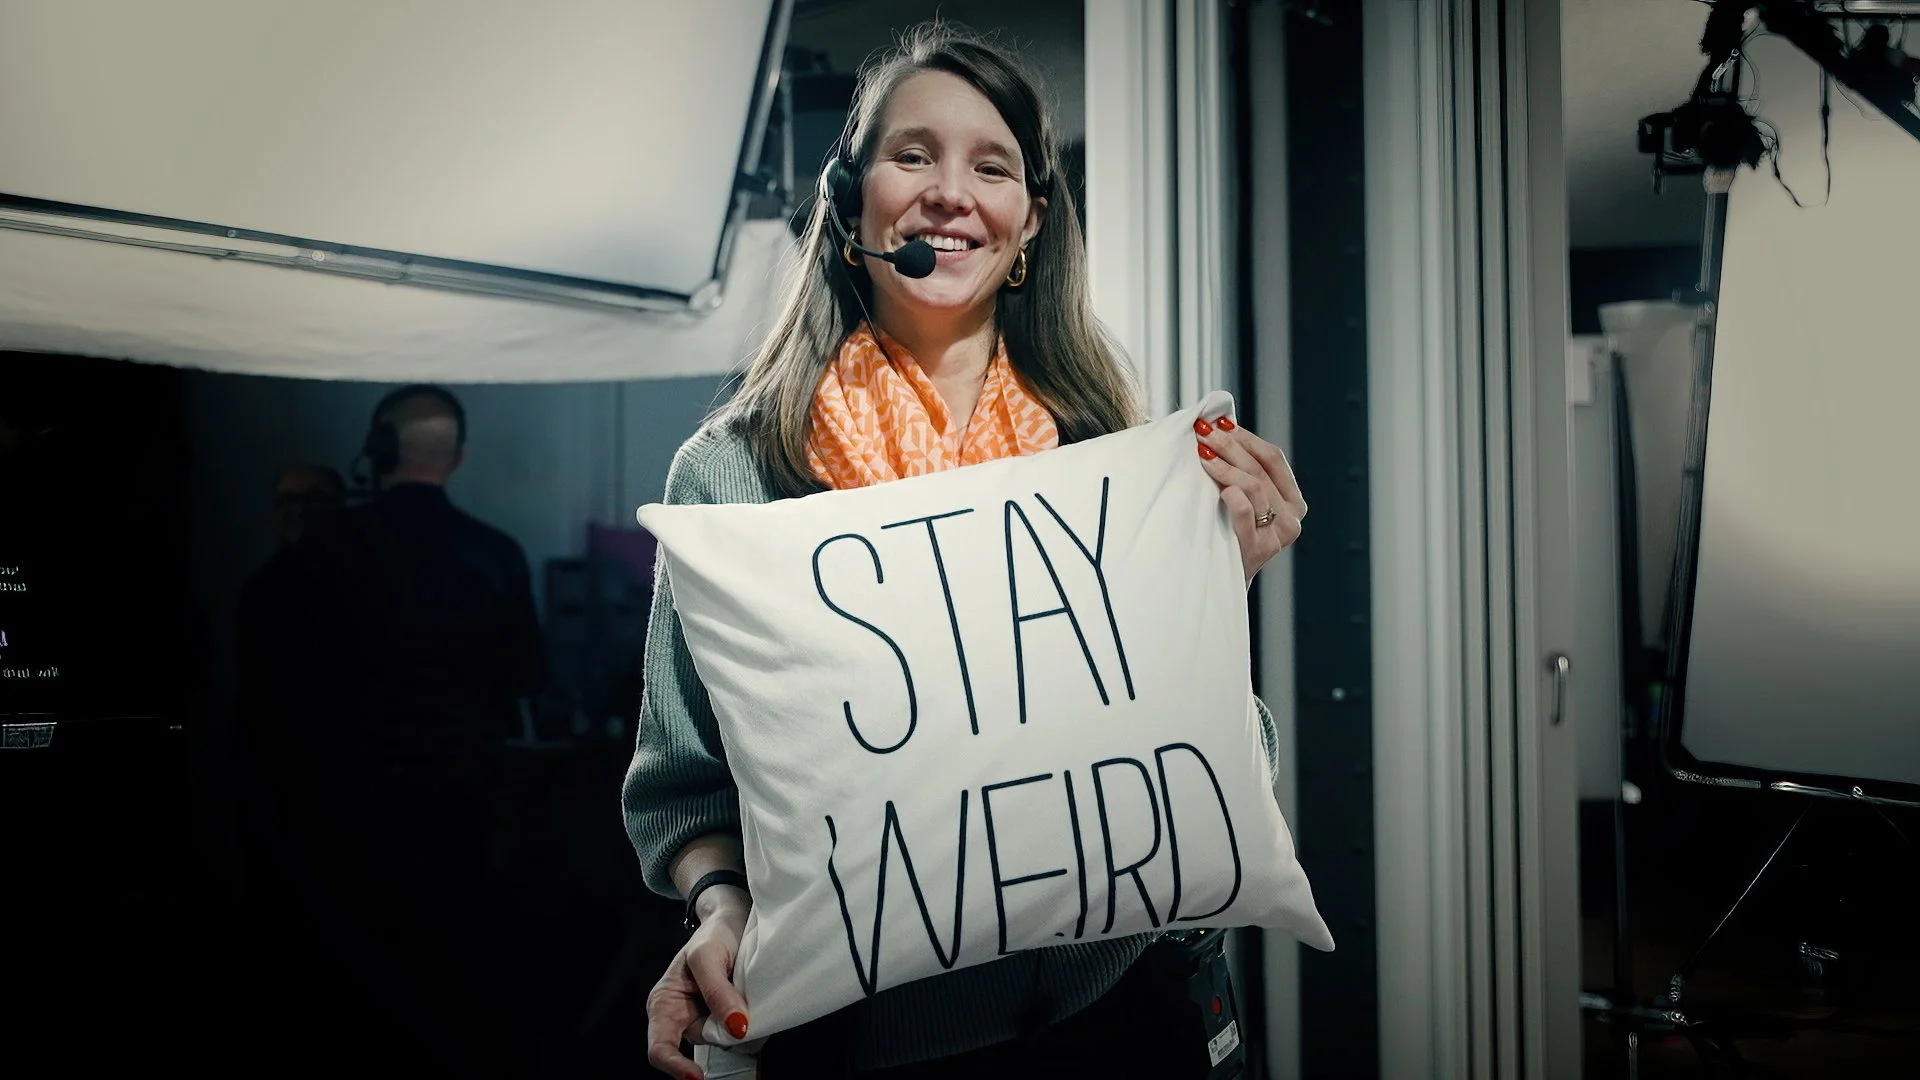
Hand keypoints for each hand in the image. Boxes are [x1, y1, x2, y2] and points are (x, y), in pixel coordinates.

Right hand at [645, 888, 753, 1079]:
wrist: (735, 921)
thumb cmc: (713, 935)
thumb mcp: (708, 956)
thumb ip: (717, 992)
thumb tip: (736, 1029)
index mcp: (665, 1005)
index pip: (660, 1049)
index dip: (675, 1067)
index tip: (696, 1076)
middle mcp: (685, 1019)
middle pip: (705, 1043)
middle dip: (727, 1029)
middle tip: (744, 997)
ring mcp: (710, 1022)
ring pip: (730, 1041)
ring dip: (746, 1023)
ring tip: (747, 987)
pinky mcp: (732, 1022)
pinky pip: (747, 1035)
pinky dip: (757, 1021)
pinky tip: (757, 999)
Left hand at [1194, 415, 1306, 584]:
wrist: (1218, 583)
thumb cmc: (1224, 534)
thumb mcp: (1240, 501)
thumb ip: (1240, 471)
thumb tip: (1219, 427)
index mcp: (1292, 501)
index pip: (1272, 458)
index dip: (1246, 438)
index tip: (1220, 423)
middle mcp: (1291, 517)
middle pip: (1260, 468)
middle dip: (1229, 445)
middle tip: (1203, 432)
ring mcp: (1277, 535)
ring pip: (1252, 485)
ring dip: (1224, 465)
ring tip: (1201, 454)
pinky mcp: (1257, 550)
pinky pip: (1244, 512)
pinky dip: (1231, 496)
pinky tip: (1217, 488)